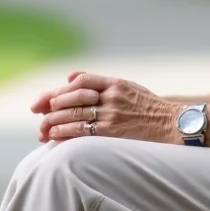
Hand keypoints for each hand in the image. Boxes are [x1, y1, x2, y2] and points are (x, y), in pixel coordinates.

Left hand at [33, 71, 177, 143]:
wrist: (172, 125)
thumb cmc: (149, 108)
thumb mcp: (127, 87)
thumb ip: (99, 82)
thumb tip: (70, 76)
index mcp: (115, 83)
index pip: (80, 80)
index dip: (59, 89)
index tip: (44, 98)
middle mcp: (112, 95)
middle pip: (72, 97)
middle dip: (51, 104)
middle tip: (37, 112)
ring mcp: (112, 113)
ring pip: (74, 114)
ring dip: (54, 120)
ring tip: (42, 128)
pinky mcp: (113, 131)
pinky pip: (82, 130)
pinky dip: (65, 132)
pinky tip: (54, 135)